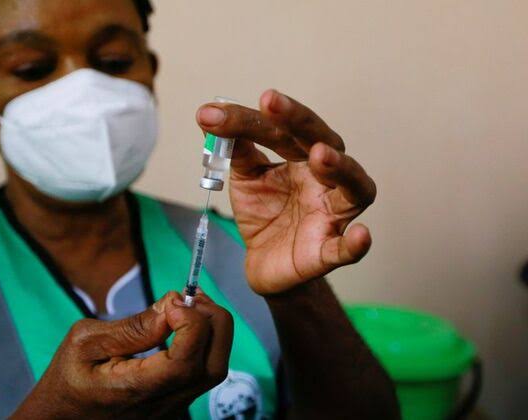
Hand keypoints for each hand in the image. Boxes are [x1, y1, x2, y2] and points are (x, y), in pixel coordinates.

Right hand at [10, 292, 232, 418]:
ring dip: (211, 331)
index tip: (174, 301)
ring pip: (213, 370)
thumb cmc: (67, 380)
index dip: (192, 323)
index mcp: (134, 390)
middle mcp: (161, 405)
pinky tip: (185, 325)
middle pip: (213, 366)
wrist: (60, 419)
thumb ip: (132, 327)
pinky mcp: (175, 404)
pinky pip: (202, 373)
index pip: (186, 361)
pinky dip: (204, 343)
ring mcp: (172, 408)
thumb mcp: (84, 342)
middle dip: (212, 322)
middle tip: (191, 296)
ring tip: (189, 305)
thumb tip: (172, 306)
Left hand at [197, 90, 376, 294]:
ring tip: (320, 155)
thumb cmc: (264, 212)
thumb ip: (236, 148)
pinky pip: (347, 248)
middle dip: (299, 122)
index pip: (283, 130)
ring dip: (340, 168)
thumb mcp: (246, 177)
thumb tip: (211, 114)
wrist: (264, 262)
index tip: (214, 114)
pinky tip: (361, 234)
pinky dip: (356, 243)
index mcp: (302, 157)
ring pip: (355, 188)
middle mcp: (324, 179)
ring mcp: (331, 214)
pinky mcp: (327, 251)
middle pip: (325, 142)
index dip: (251, 119)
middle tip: (270, 101)